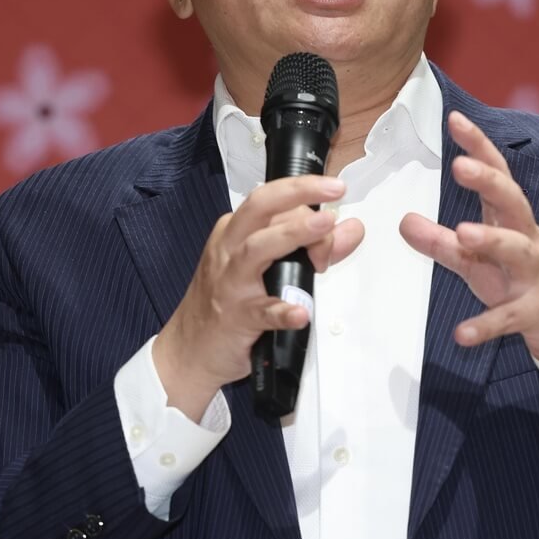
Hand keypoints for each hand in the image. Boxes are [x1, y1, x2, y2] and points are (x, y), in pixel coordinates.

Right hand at [153, 175, 363, 419]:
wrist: (189, 350)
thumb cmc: (227, 301)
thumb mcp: (267, 265)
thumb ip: (312, 247)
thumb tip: (349, 229)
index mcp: (235, 231)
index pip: (272, 201)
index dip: (307, 202)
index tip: (334, 206)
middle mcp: (230, 250)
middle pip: (260, 207)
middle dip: (298, 192)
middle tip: (335, 189)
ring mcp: (232, 283)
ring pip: (257, 249)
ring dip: (293, 235)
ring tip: (325, 229)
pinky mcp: (237, 318)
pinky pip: (261, 311)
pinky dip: (282, 311)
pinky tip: (301, 311)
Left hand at [399, 111, 538, 370]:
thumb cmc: (523, 281)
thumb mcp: (477, 260)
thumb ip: (441, 241)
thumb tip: (403, 221)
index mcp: (510, 221)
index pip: (497, 175)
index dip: (478, 147)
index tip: (455, 120)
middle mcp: (526, 240)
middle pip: (513, 203)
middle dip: (490, 182)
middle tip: (460, 166)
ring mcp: (534, 275)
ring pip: (519, 251)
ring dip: (493, 240)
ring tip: (464, 233)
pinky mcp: (535, 312)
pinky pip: (510, 318)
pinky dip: (487, 325)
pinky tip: (462, 334)